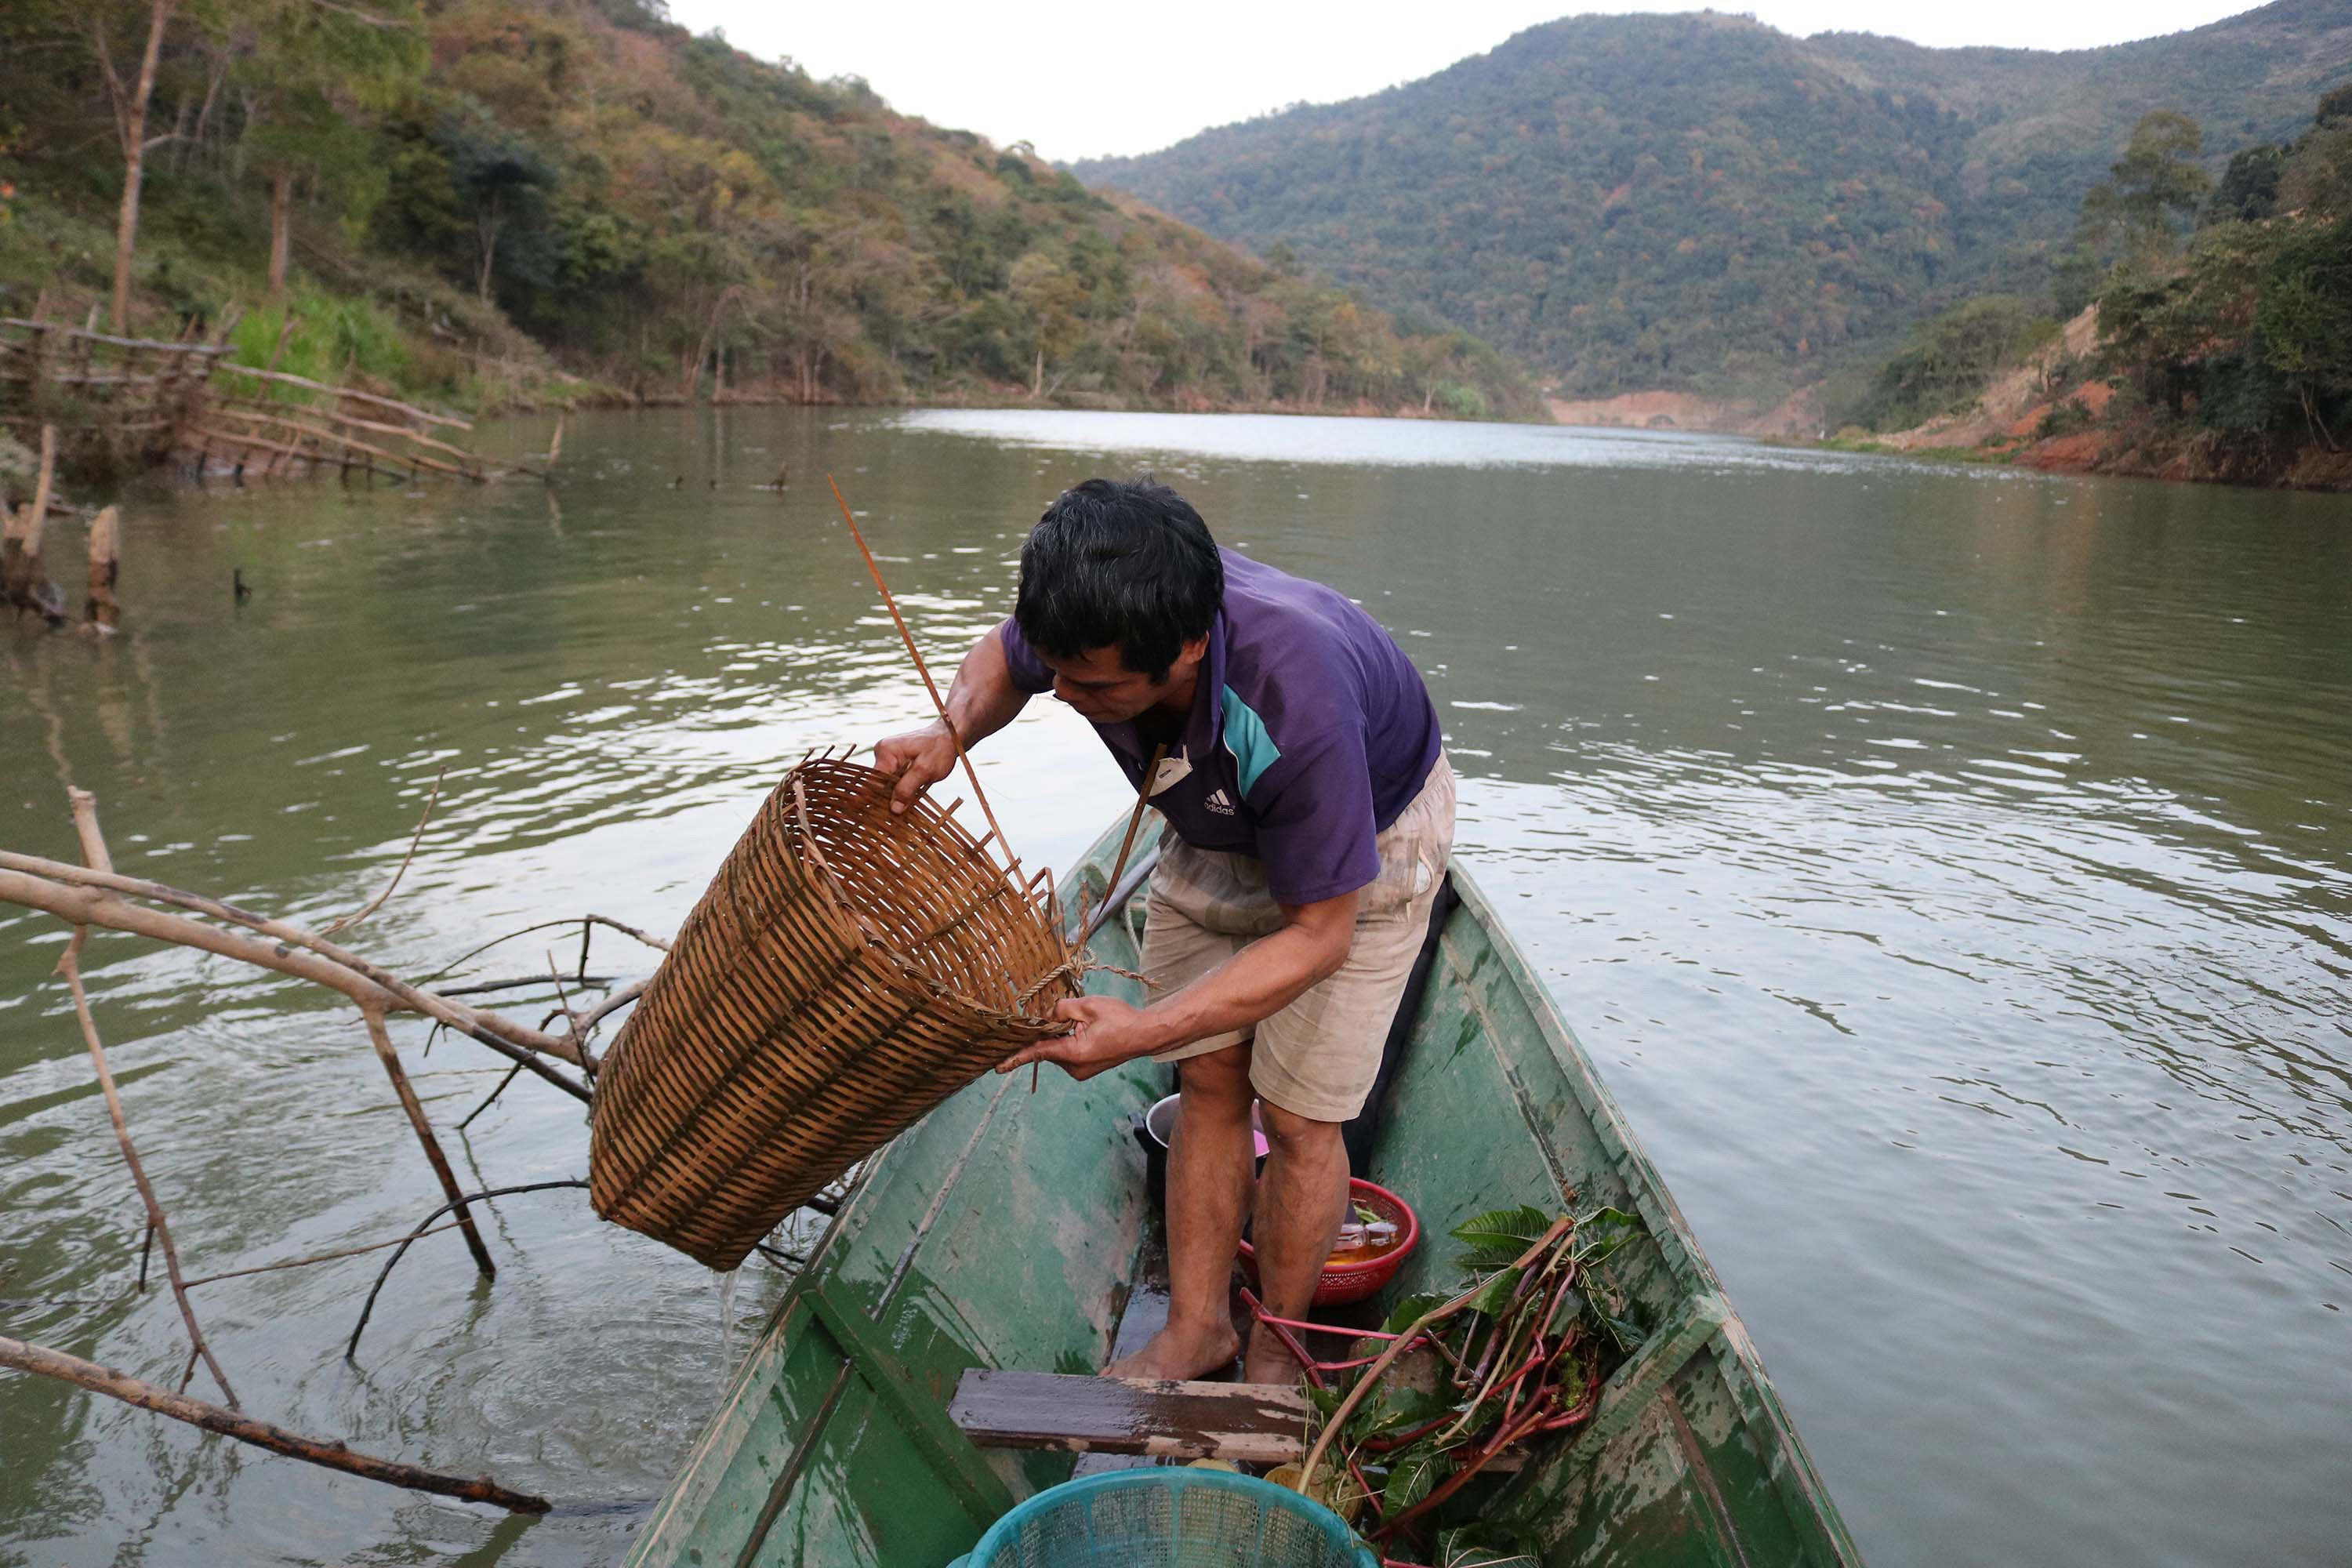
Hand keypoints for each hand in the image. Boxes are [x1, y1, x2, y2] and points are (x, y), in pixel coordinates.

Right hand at [872, 721, 958, 814]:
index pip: (875, 782)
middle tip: (902, 814)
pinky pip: (892, 780)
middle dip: (890, 799)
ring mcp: (887, 757)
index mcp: (886, 751)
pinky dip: (901, 789)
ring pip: (886, 784)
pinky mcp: (894, 762)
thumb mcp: (926, 770)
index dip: (881, 800)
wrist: (949, 736)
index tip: (890, 816)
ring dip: (897, 795)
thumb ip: (908, 788)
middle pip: (879, 784)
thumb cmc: (940, 749)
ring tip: (907, 807)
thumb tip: (894, 809)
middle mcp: (882, 753)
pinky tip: (909, 797)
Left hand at [997, 995, 1165, 1081]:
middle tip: (1073, 1016)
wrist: (1145, 1035)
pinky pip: (1068, 1053)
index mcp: (1074, 1053)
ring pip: (1058, 1049)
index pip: (1037, 1052)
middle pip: (1048, 1047)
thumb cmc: (1121, 1019)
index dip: (1015, 1057)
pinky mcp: (1085, 1069)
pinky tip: (1088, 1030)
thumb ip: (1061, 1008)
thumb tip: (1046, 1014)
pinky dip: (1070, 1041)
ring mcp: (1080, 1071)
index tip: (997, 1066)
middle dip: (1051, 1030)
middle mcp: (1074, 1068)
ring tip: (1088, 1023)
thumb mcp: (1089, 1005)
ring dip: (1063, 1035)